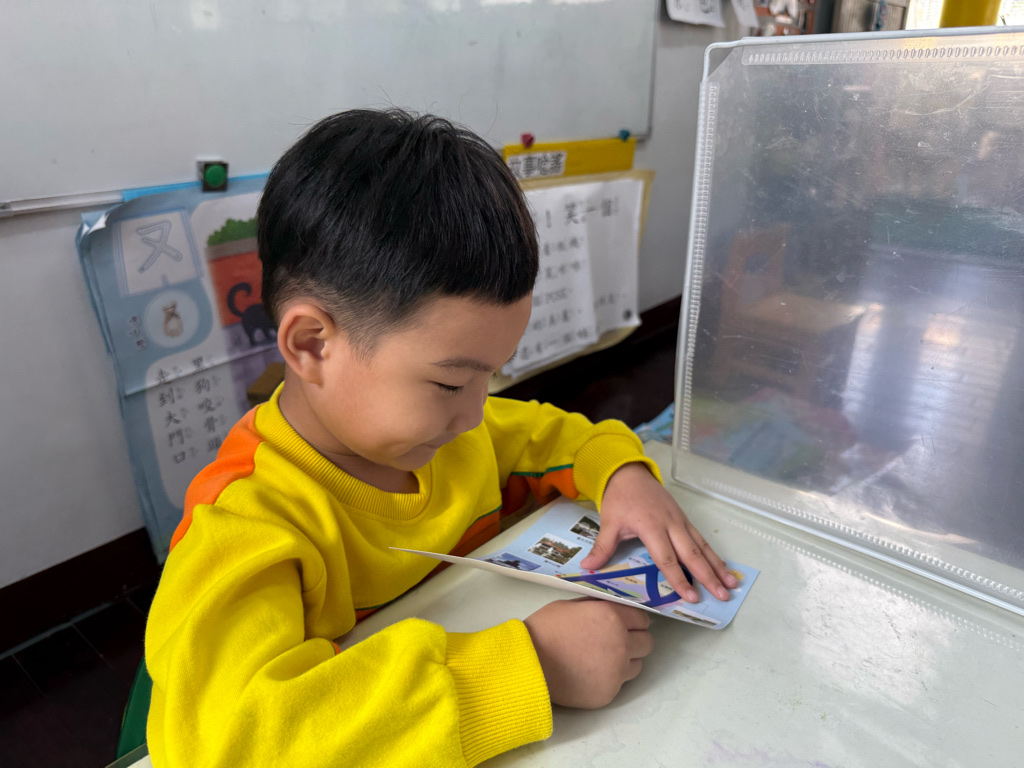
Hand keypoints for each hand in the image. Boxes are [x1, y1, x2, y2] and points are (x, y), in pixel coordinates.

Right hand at [524, 598, 652, 708]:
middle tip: (616, 642)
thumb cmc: (545, 629)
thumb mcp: (571, 606)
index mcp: (612, 616)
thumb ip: (598, 606)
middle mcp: (621, 643)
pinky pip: (619, 684)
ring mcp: (617, 671)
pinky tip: (590, 673)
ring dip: (626, 661)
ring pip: (637, 665)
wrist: (528, 664)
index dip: (633, 622)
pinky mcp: (609, 693)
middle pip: (646, 643)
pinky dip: (610, 678)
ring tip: (602, 659)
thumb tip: (613, 606)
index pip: (642, 619)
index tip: (625, 625)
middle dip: (634, 640)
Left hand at [581, 463, 737, 602]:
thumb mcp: (608, 522)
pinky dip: (713, 554)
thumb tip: (587, 568)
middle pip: (692, 554)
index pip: (666, 558)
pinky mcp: (684, 519)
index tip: (691, 597)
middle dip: (708, 576)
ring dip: (717, 566)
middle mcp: (671, 524)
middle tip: (722, 595)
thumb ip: (602, 546)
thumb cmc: (619, 499)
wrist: (630, 474)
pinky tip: (723, 567)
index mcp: (651, 526)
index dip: (679, 579)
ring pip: (702, 546)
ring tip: (731, 584)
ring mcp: (680, 521)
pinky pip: (701, 538)